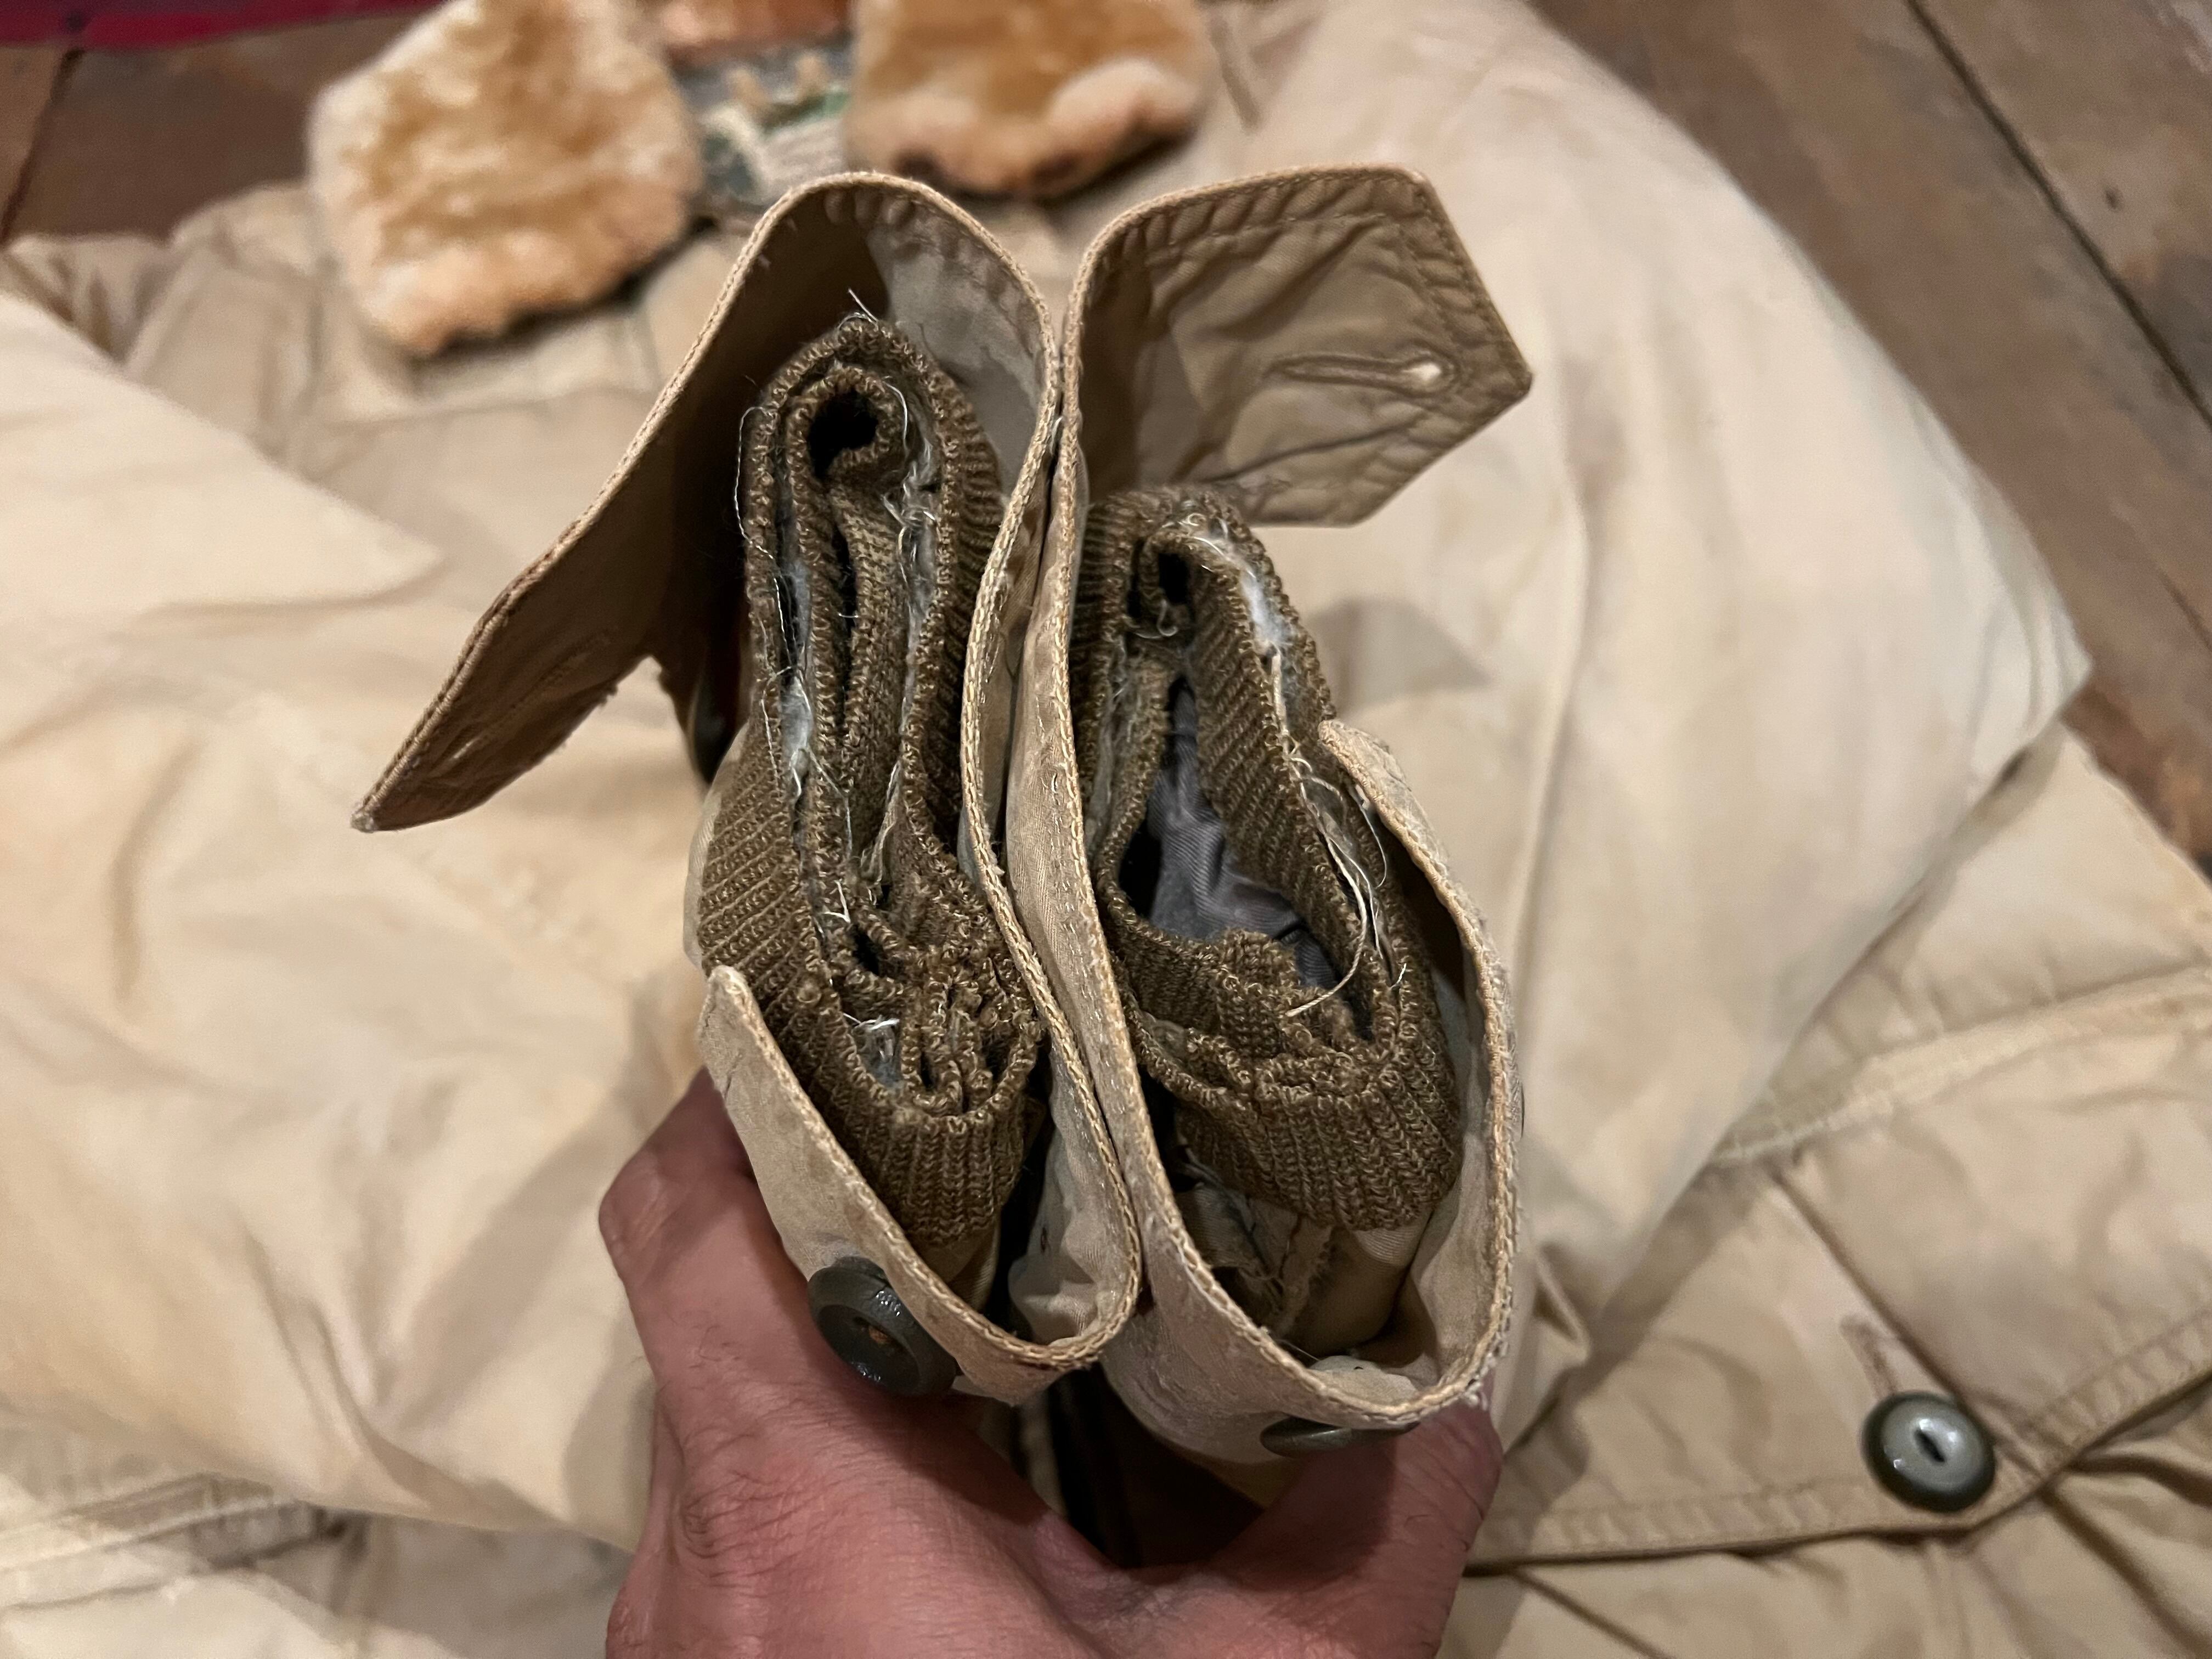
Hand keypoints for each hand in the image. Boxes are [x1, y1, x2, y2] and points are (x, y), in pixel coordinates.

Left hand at [600, 1071, 1502, 1657]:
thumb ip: (1364, 1520)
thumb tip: (1453, 1357)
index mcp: (810, 1525)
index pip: (693, 1224)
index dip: (754, 1079)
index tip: (862, 987)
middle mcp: (702, 1556)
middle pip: (708, 1285)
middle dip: (831, 1171)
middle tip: (977, 1088)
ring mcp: (687, 1621)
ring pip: (725, 1389)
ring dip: (841, 1302)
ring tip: (989, 1231)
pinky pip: (743, 1488)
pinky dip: (838, 1420)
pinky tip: (971, 1427)